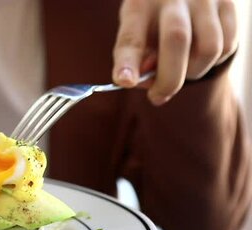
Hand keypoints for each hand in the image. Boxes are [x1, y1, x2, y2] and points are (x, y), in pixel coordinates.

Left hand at [112, 0, 236, 105]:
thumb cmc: (151, 20)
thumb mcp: (135, 32)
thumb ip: (137, 58)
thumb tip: (150, 82)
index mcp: (140, 4)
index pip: (132, 36)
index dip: (127, 62)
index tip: (125, 81)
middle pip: (176, 40)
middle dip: (168, 80)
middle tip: (157, 97)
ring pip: (208, 49)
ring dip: (194, 72)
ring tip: (181, 69)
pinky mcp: (228, 5)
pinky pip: (228, 46)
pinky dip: (213, 61)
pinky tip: (199, 54)